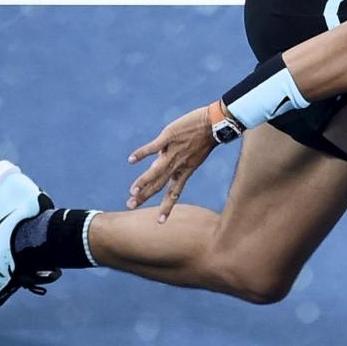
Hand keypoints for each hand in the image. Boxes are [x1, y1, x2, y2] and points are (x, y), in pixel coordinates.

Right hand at [127, 105, 217, 221]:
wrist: (216, 123)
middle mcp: (178, 165)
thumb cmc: (204, 140)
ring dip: (144, 181)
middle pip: (159, 185)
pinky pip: (153, 147)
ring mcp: (173, 151)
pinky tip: (131, 160)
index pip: (174, 194)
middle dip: (145, 196)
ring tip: (132, 191)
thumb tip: (155, 167)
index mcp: (184, 171)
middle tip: (130, 206)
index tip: (160, 222)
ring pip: (156, 170)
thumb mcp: (192, 156)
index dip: (167, 208)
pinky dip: (142, 153)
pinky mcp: (169, 136)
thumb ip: (174, 163)